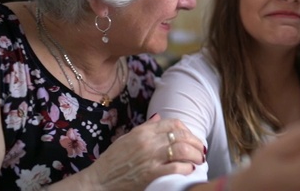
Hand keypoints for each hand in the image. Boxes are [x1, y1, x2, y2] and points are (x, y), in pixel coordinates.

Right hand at [85, 114, 205, 189]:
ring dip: (196, 155)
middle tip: (201, 150)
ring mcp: (150, 158)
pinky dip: (186, 168)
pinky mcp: (150, 174)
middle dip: (196, 143)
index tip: (192, 138)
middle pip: (182, 136)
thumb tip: (159, 117)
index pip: (173, 124)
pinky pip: (176, 168)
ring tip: (199, 160)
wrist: (98, 181)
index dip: (187, 130)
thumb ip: (145, 128)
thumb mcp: (127, 138)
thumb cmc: (112, 161)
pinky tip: (189, 170)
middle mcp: (148, 142)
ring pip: (183, 150)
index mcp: (143, 131)